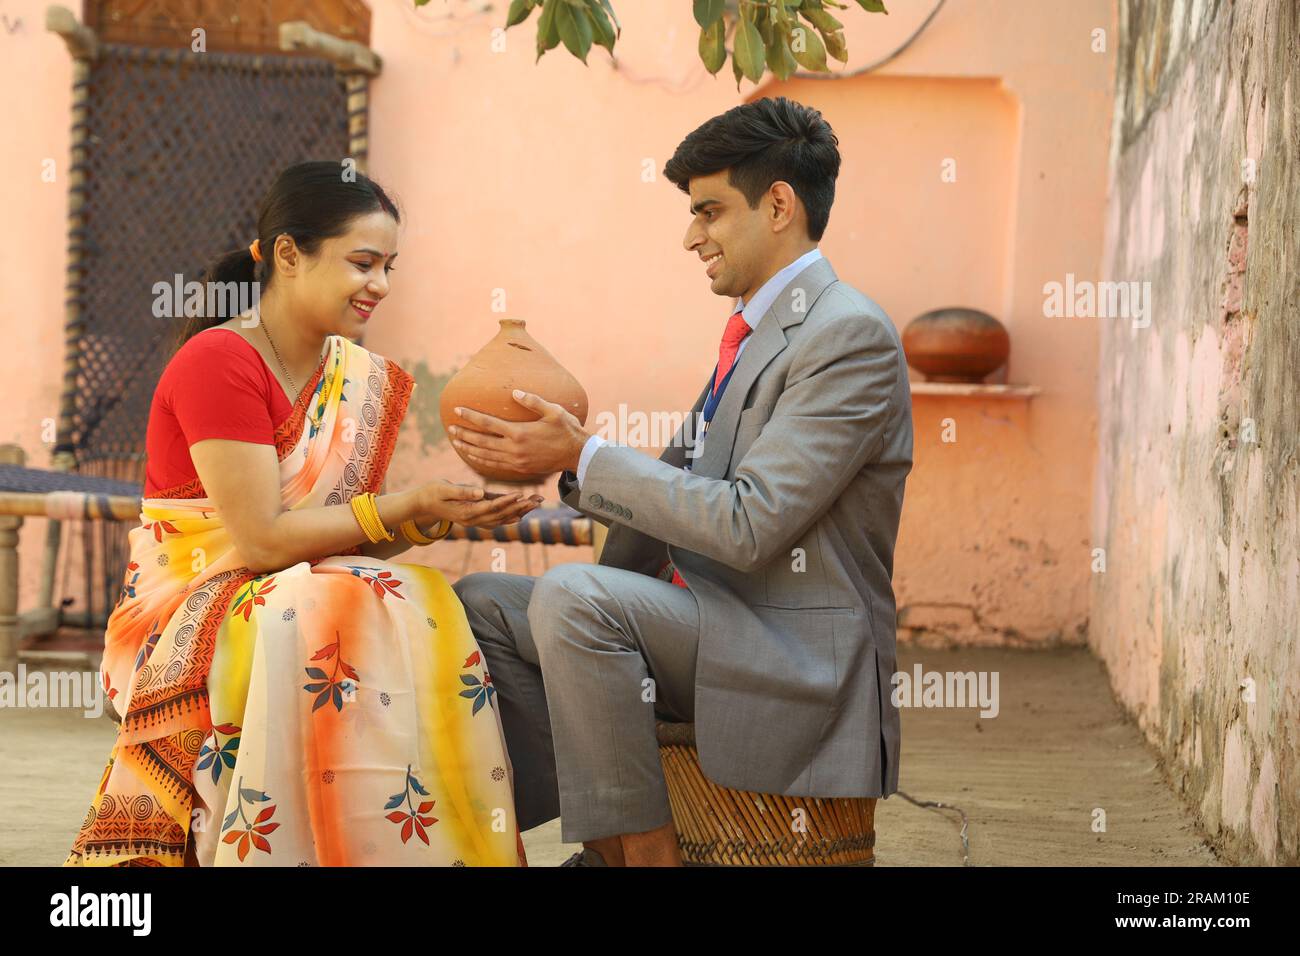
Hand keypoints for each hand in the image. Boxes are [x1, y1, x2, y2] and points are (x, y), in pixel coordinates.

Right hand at [418, 480, 543, 528]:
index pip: (491, 507)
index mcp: (466, 512)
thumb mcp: (443, 489)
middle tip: (538, 500)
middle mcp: (473, 519)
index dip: (506, 501)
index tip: (520, 494)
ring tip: (537, 503)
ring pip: (503, 518)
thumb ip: (462, 491)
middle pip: (502, 515)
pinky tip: (523, 512)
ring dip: (521, 511)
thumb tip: (480, 492)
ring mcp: (475, 520)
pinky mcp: (477, 516)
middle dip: (521, 507)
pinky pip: (498, 519)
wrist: (422, 503)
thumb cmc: (432, 492)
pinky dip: (511, 516)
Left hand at [449, 390, 589, 476]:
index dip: (470, 416)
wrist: (577, 455)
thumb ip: (533, 401)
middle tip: (450, 428)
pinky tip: (473, 456)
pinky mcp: (520, 469)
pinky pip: (495, 465)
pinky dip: (481, 461)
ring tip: (456, 442)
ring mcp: (516, 461)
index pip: (488, 424)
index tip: (457, 410)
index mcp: (519, 433)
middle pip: (482, 441)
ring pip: (485, 456)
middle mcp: (514, 449)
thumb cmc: (567, 429)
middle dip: (464, 434)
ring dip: (469, 449)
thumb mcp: (554, 411)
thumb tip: (515, 392)